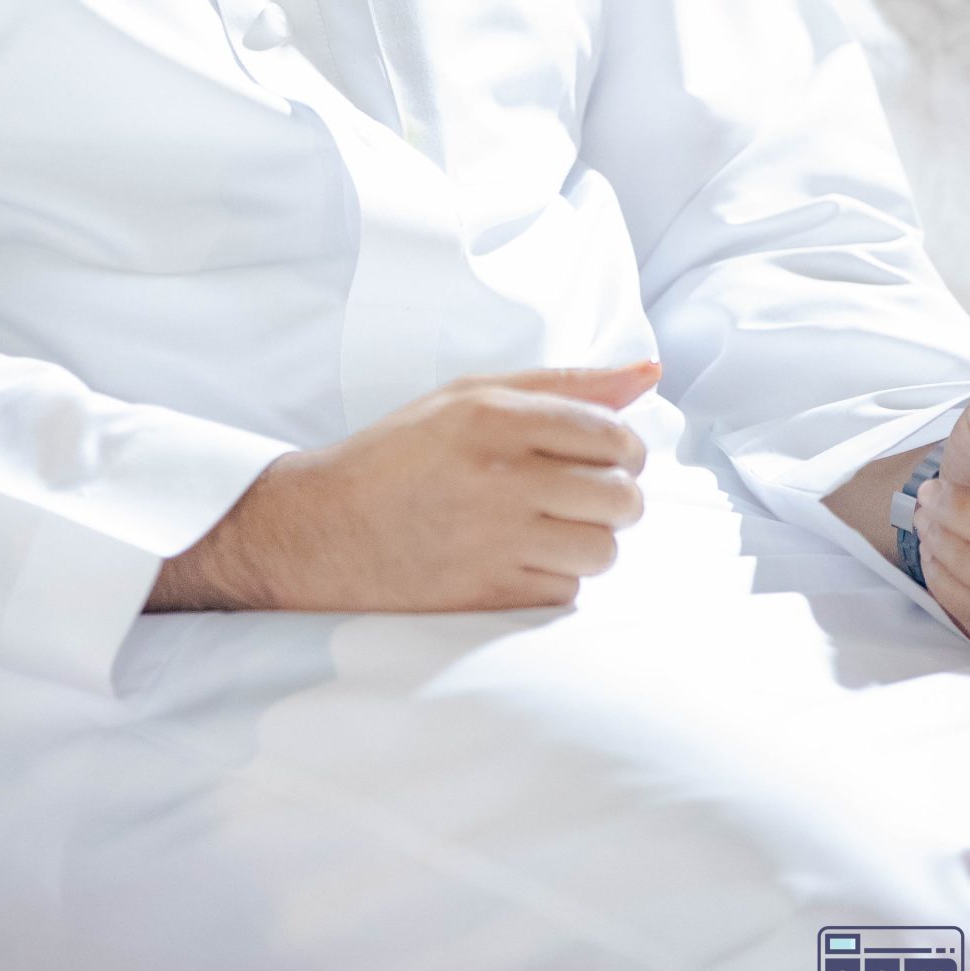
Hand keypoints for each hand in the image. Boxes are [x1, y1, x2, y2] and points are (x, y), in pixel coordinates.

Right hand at [149, 358, 657, 616]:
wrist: (321, 531)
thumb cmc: (398, 457)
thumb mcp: (468, 397)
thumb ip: (562, 385)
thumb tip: (648, 374)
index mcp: (493, 418)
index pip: (611, 434)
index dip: (624, 449)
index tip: (607, 457)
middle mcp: (500, 478)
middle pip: (622, 497)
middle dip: (614, 497)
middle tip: (579, 495)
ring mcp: (496, 542)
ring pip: (603, 551)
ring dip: (587, 542)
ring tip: (546, 528)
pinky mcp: (491, 596)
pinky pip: (567, 593)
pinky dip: (553, 579)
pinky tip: (515, 558)